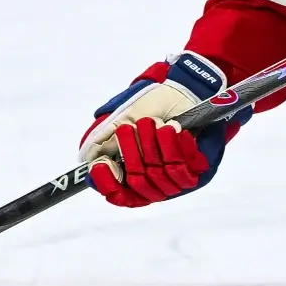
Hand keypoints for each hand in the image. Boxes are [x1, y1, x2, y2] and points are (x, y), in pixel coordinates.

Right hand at [78, 52, 246, 205]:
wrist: (183, 90)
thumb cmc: (152, 106)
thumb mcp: (122, 120)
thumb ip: (104, 143)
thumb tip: (88, 163)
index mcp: (134, 172)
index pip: (119, 196)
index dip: (108, 184)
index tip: (103, 165)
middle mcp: (154, 180)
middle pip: (138, 184)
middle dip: (132, 153)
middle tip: (130, 128)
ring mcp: (176, 176)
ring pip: (160, 176)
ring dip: (152, 144)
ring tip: (153, 122)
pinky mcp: (197, 168)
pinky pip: (183, 169)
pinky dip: (173, 145)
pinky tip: (173, 128)